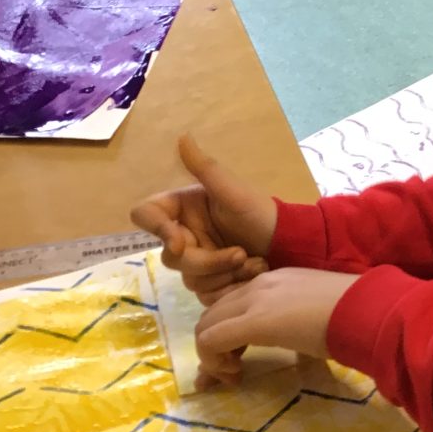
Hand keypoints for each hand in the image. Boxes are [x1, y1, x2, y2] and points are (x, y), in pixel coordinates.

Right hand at [131, 135, 277, 300]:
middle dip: (209, 261)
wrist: (288, 241)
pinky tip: (253, 274)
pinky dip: (231, 288)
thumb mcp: (233, 189)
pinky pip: (207, 295)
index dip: (156, 230)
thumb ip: (205, 167)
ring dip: (225, 274)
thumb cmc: (260, 210)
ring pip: (191, 280)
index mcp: (181, 209)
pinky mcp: (211, 283)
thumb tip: (183, 136)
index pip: (145, 215)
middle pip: (171, 258)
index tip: (182, 242)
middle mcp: (183, 235)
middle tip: (240, 254)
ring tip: (254, 262)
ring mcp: (196, 261)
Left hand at [195, 267, 358, 382]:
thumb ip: (297, 324)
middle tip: (234, 372)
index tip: (238, 363)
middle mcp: (258, 285)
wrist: (367, 309)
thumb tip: (298, 347)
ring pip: (206, 326)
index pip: (230, 304)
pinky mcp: (255, 321)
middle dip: (214, 348)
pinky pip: (212, 340)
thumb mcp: (315, 314)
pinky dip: (213, 361)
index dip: (225, 336)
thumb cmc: (352, 315)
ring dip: (212, 356)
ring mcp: (254, 299)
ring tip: (235, 375)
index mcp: (273, 281)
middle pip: (212, 314)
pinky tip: (236, 375)